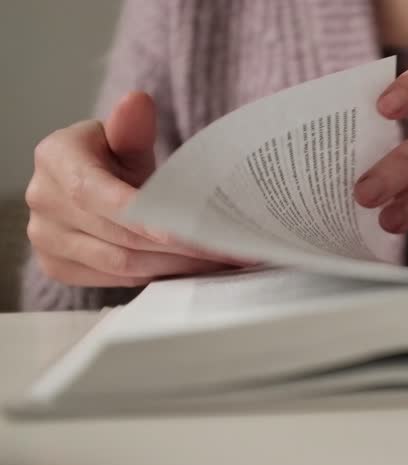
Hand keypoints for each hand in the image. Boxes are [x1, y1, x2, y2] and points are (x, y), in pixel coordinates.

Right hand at [26, 92, 247, 287]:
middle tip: (227, 249)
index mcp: (55, 159)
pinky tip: (192, 269)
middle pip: (120, 239)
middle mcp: (43, 201)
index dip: (148, 219)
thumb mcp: (123, 138)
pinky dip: (158, 277)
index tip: (193, 232)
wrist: (90, 185)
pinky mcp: (57, 267)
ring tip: (219, 260)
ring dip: (175, 267)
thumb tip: (137, 102)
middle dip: (179, 248)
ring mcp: (46, 239)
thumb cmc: (111, 159)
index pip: (103, 197)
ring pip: (121, 267)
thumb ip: (131, 127)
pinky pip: (116, 281)